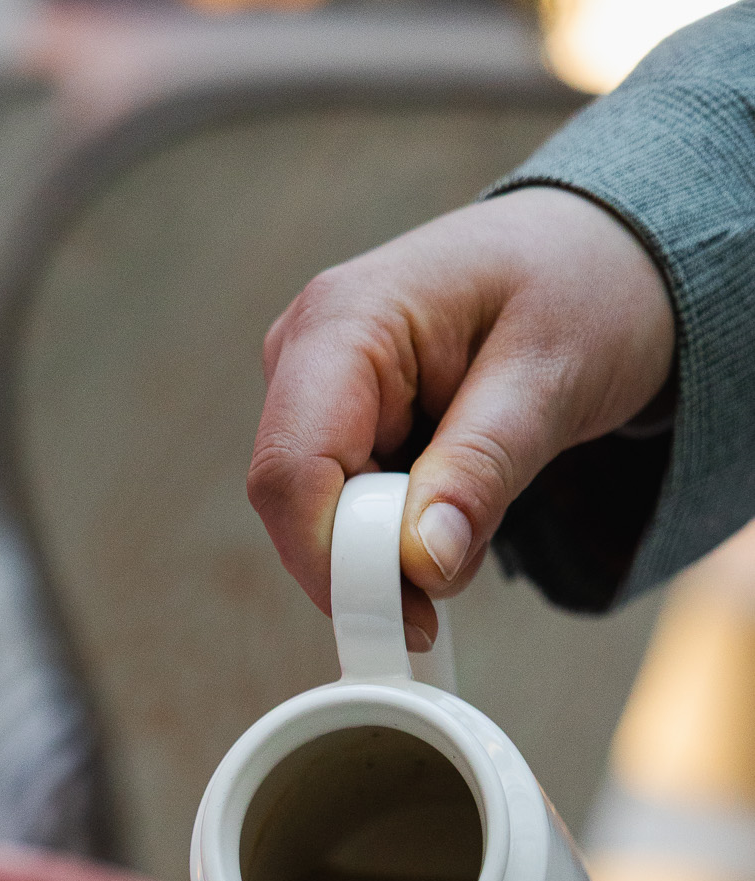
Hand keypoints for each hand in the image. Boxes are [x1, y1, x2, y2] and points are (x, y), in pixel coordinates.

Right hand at [246, 187, 675, 645]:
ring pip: (321, 521)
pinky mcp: (338, 427)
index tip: (409, 620)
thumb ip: (483, 467)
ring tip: (481, 510)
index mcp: (343, 321)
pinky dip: (402, 538)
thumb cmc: (582, 284)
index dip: (334, 563)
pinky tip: (459, 504)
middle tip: (464, 569)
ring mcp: (316, 393)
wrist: (598, 253)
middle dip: (374, 564)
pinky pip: (347, 514)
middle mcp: (307, 354)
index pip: (291, 472)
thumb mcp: (553, 374)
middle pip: (298, 507)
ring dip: (396, 553)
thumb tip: (423, 562)